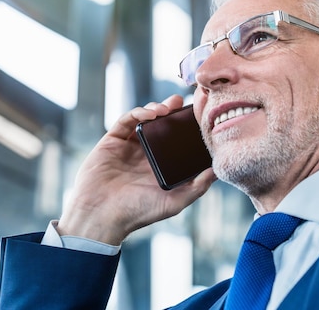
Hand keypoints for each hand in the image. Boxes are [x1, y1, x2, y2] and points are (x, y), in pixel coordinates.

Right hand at [56, 95, 216, 244]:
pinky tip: (151, 113)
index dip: (188, 127)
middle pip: (162, 125)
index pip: (178, 140)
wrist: (101, 215)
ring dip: (157, 108)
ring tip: (168, 108)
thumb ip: (197, 187)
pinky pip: (127, 120)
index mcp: (161, 165)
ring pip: (146, 119)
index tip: (201, 116)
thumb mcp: (175, 202)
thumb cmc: (137, 213)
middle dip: (174, 112)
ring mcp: (129, 145)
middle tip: (185, 103)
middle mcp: (146, 153)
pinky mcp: (112, 140)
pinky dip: (139, 112)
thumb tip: (218, 170)